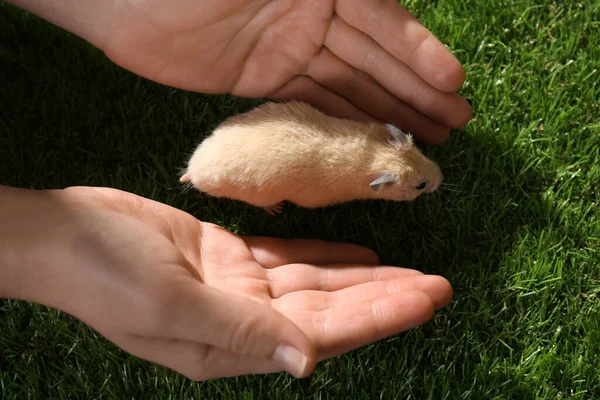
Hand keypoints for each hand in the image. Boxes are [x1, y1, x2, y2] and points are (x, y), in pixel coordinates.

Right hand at [2, 186, 451, 380]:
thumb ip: (237, 332)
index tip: (426, 298)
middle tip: (439, 285)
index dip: (377, 316)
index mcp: (232, 345)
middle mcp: (244, 321)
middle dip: (385, 299)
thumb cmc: (105, 272)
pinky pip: (290, 257)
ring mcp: (238, 287)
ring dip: (364, 278)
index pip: (322, 333)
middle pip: (330, 312)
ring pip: (316, 283)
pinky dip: (326, 255)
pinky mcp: (229, 256)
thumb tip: (304, 362)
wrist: (65, 234)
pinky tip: (361, 253)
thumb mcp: (168, 304)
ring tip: (414, 271)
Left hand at [8, 0, 470, 143]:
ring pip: (347, 86)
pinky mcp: (261, 80)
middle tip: (454, 124)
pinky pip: (311, 104)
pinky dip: (341, 122)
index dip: (417, 54)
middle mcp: (312, 13)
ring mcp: (286, 49)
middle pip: (371, 59)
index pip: (381, 21)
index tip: (454, 84)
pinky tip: (368, 140)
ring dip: (386, 111)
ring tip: (425, 138)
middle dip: (413, 90)